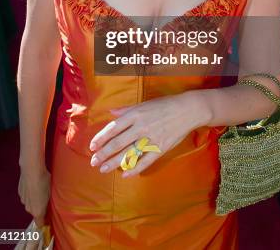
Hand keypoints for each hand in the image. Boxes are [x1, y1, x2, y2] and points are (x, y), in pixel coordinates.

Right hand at [18, 168, 49, 227]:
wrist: (31, 170)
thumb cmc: (44, 181)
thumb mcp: (50, 193)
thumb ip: (47, 204)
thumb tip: (47, 207)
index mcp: (37, 211)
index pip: (39, 223)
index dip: (44, 220)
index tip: (47, 216)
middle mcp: (28, 208)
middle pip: (34, 212)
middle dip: (39, 207)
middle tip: (45, 197)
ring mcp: (23, 200)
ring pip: (29, 203)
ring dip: (33, 199)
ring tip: (39, 188)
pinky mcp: (19, 192)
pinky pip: (25, 196)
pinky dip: (29, 193)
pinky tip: (32, 184)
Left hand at [89, 92, 205, 177]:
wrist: (187, 110)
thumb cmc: (164, 105)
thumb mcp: (143, 104)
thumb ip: (126, 110)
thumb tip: (111, 113)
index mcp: (135, 114)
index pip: (113, 128)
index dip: (101, 138)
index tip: (92, 146)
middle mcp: (141, 127)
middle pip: (118, 143)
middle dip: (104, 153)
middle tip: (94, 161)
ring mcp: (151, 139)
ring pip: (129, 153)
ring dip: (114, 163)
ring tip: (103, 169)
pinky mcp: (161, 148)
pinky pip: (145, 161)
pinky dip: (135, 169)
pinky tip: (125, 174)